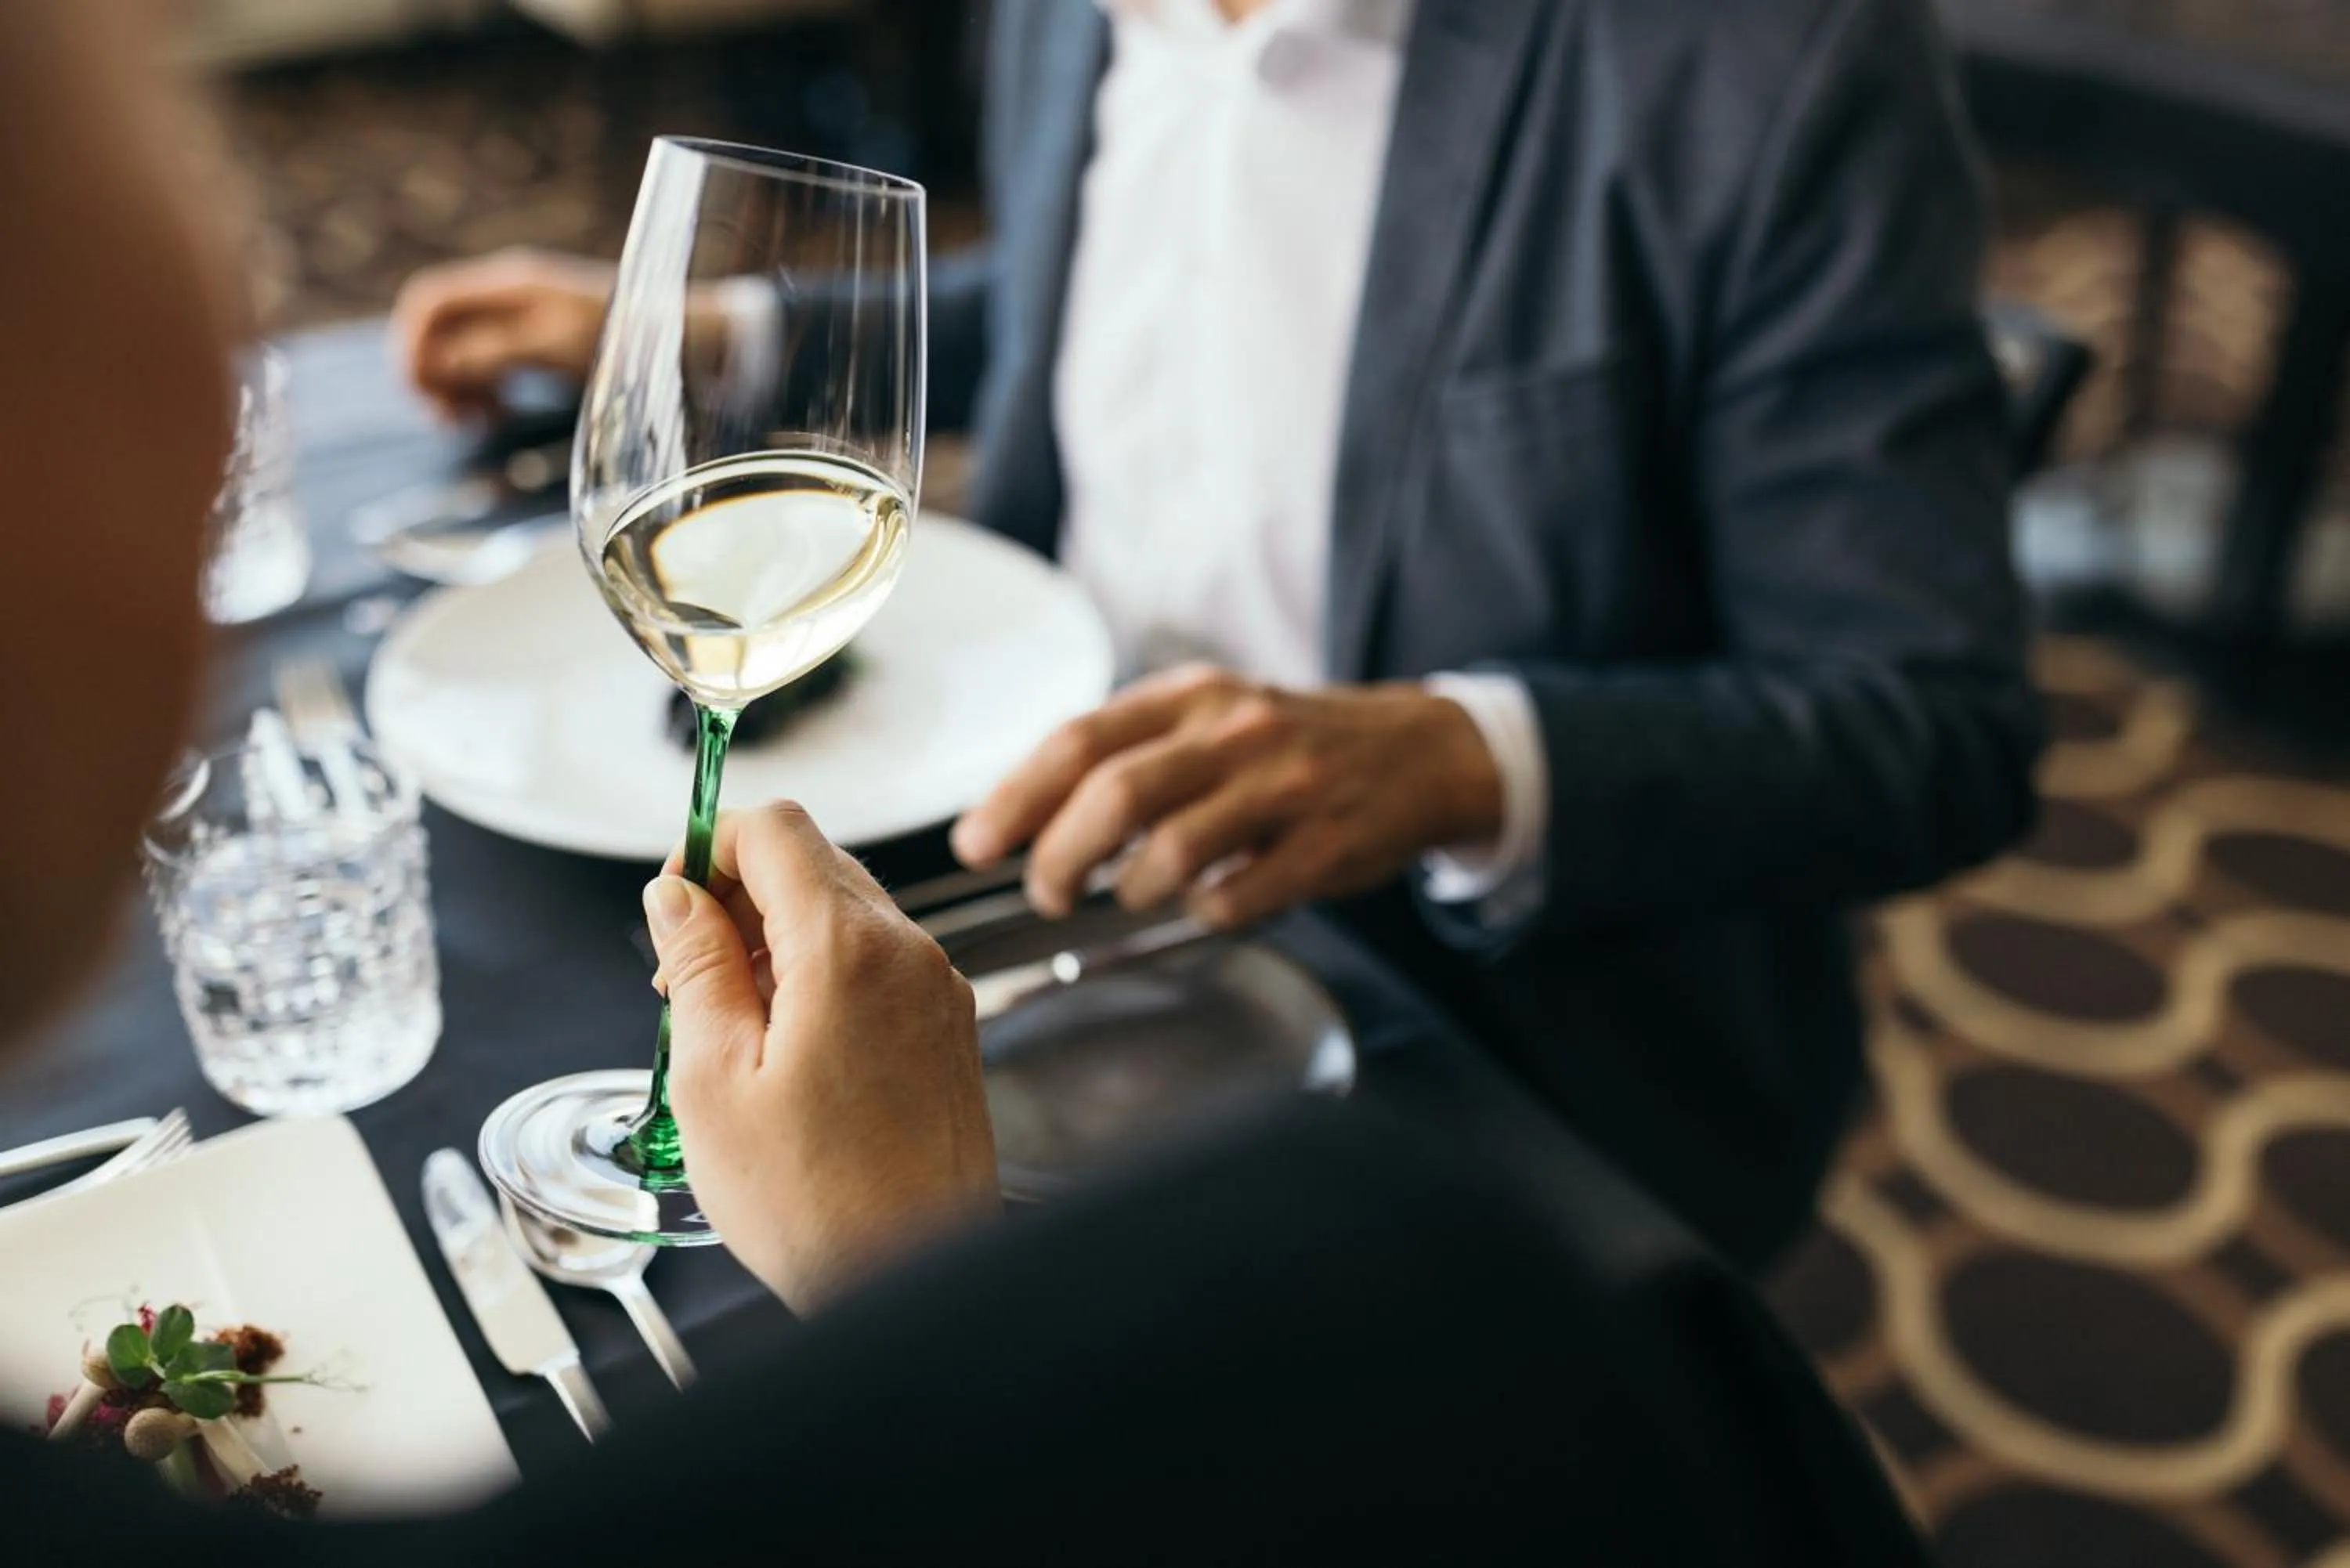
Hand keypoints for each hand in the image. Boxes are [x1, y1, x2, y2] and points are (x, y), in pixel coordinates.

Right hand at [388, 248, 613, 420]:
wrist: (686, 340)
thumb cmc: (627, 339)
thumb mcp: (554, 346)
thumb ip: (494, 350)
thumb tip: (438, 363)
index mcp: (507, 284)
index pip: (427, 301)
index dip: (410, 345)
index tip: (422, 394)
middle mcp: (508, 294)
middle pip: (436, 328)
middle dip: (431, 373)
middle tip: (451, 422)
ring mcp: (522, 317)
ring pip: (459, 348)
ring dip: (455, 387)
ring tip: (478, 425)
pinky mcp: (537, 342)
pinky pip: (488, 363)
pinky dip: (483, 389)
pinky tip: (501, 415)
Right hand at [643, 801, 997, 1311]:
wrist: (917, 1278)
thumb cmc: (816, 1204)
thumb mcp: (713, 1079)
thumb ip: (696, 966)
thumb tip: (675, 893)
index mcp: (848, 949)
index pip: (776, 828)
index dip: (708, 846)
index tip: (671, 906)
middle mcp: (909, 952)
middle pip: (812, 863)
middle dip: (736, 899)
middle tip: (685, 984)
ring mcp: (939, 990)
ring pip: (844, 913)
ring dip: (775, 942)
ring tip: (730, 1028)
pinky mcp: (950, 1028)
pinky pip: (878, 964)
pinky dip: (821, 977)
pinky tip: (785, 1050)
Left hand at [950, 666, 1503, 926]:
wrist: (1420, 753)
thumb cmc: (1289, 745)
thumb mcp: (1211, 716)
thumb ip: (1130, 751)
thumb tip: (1021, 816)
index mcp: (1192, 694)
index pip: (1080, 741)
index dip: (1015, 797)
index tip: (975, 844)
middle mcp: (1236, 731)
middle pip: (1115, 795)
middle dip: (1058, 856)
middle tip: (1044, 891)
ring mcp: (1285, 789)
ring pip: (1169, 852)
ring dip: (1126, 890)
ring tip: (1125, 894)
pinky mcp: (1324, 847)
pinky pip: (1233, 898)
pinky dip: (1200, 913)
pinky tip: (1203, 903)